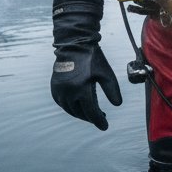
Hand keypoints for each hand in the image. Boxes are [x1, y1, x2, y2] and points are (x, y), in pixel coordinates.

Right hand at [51, 0, 122, 129]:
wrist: (74, 45)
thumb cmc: (93, 59)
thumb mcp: (106, 74)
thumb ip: (112, 90)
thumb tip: (117, 105)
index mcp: (81, 89)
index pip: (91, 113)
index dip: (99, 121)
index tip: (105, 127)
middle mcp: (68, 92)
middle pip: (81, 113)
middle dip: (91, 118)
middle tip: (101, 118)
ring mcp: (59, 91)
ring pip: (70, 110)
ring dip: (81, 114)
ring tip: (92, 113)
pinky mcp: (54, 88)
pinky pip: (62, 104)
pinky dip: (71, 108)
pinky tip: (79, 107)